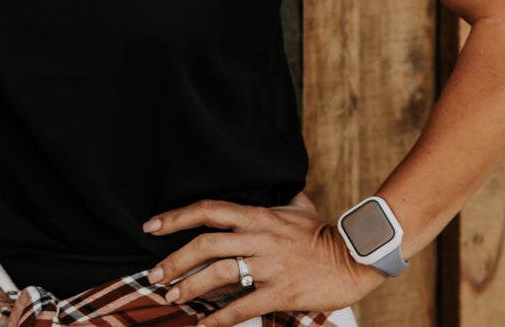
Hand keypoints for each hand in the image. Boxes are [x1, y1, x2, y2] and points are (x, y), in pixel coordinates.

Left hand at [143, 193, 382, 325]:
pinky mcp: (280, 291)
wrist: (352, 259)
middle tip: (154, 274)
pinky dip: (220, 319)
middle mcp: (257, 237)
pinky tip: (204, 326)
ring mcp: (268, 265)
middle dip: (174, 259)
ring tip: (171, 297)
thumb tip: (282, 190)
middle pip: (205, 244)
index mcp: (257, 215)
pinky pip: (243, 306)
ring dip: (190, 287)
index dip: (176, 216)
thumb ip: (283, 200)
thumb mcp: (300, 207)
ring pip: (219, 274)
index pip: (208, 210)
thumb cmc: (323, 233)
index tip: (152, 225)